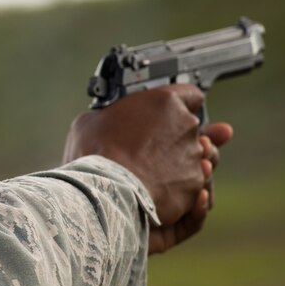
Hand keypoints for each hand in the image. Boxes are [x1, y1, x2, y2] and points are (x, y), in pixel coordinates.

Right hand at [63, 85, 232, 254]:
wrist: (107, 192)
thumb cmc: (96, 153)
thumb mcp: (90, 121)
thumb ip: (110, 116)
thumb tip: (106, 122)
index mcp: (164, 102)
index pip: (190, 94)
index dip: (180, 104)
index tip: (169, 113)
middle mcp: (186, 126)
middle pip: (192, 128)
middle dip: (176, 136)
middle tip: (152, 146)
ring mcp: (193, 157)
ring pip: (194, 157)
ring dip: (177, 162)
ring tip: (150, 172)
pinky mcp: (193, 186)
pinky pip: (190, 183)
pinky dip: (177, 186)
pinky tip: (154, 188)